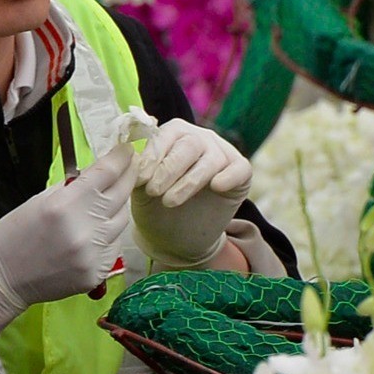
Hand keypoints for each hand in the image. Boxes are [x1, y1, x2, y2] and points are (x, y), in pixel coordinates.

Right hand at [0, 150, 134, 337]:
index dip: (121, 158)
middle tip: (131, 166)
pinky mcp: (98, 272)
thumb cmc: (15, 236)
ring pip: (122, 220)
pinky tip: (94, 233)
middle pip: (122, 194)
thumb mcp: (39, 201)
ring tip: (106, 202)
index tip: (128, 150)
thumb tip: (99, 171)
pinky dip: (109, 235)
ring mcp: (93, 253)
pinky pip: (114, 245)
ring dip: (117, 208)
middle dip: (128, 176)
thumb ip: (72, 187)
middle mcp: (84, 228)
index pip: (106, 173)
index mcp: (64, 205)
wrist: (2, 279)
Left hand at [131, 120, 253, 271]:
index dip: (153, 157)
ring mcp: (222, 154)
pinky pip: (239, 168)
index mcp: (173, 135)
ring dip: (189, 181)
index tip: (141, 180)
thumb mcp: (141, 188)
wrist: (177, 237)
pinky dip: (228, 176)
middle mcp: (200, 139)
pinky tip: (216, 186)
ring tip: (170, 201)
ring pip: (211, 159)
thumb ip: (138, 170)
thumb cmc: (156, 206)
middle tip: (154, 192)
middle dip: (169, 169)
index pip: (165, 136)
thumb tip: (131, 156)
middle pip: (189, 144)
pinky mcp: (241, 172)